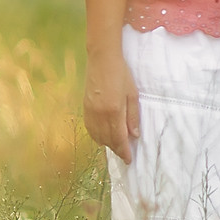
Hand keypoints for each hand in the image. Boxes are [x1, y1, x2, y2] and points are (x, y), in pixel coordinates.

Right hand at [84, 45, 141, 162]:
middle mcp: (100, 114)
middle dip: (116, 149)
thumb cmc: (121, 74)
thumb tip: (134, 135)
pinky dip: (96, 136)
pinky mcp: (85, 108)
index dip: (124, 151)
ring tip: (116, 146)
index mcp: (114, 111)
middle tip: (124, 154)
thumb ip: (133, 116)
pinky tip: (102, 137)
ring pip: (97, 136)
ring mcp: (90, 112)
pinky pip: (89, 129)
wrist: (102, 60)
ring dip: (107, 144)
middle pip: (107, 139)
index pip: (119, 138)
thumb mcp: (133, 94)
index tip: (129, 159)